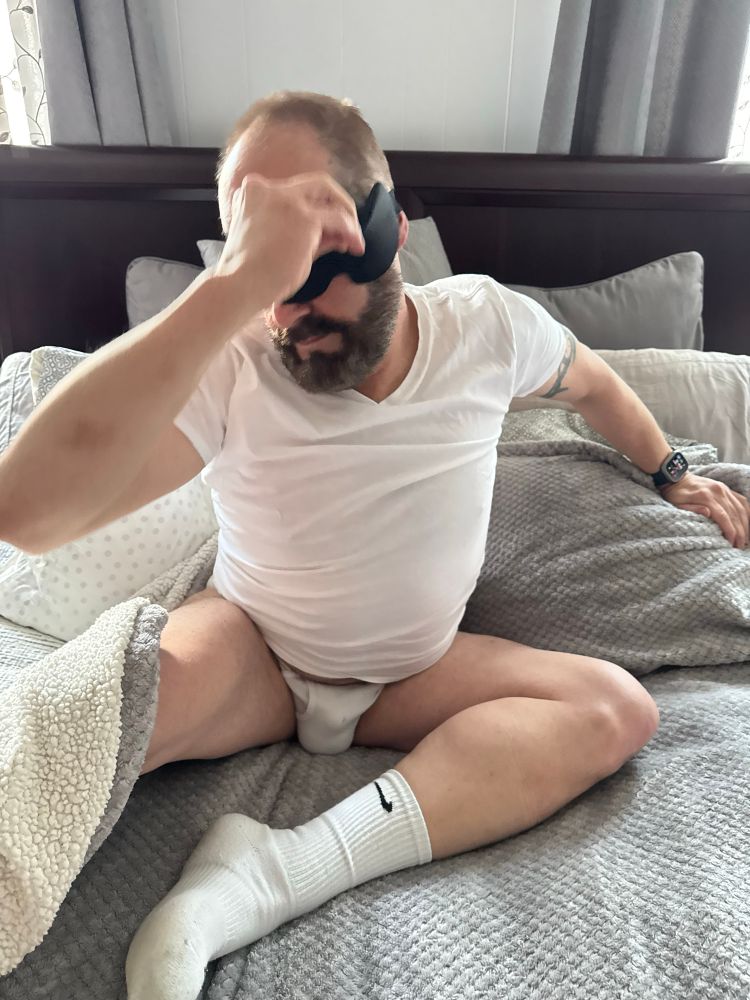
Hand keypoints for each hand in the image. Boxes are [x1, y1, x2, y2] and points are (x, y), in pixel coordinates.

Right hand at [213, 172, 364, 312]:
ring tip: (355, 242)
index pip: (294, 191)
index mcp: (252, 192)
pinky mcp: (304, 218)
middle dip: (338, 201)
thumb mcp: (275, 245)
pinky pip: (338, 219)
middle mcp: (268, 188)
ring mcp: (286, 200)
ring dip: (347, 218)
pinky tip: (355, 247)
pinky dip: (351, 231)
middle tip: (349, 224)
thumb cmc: (250, 275)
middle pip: (316, 183)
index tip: (326, 230)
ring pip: (329, 195)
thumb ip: (303, 234)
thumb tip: (336, 234)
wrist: (239, 286)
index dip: (315, 207)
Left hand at [660, 472, 749, 547]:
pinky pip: (741, 500)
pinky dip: (747, 512)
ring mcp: (724, 488)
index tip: (732, 543)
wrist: (677, 478)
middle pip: (735, 514)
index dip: (730, 531)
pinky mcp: (726, 488)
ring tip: (745, 538)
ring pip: (741, 508)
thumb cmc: (675, 495)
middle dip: (740, 532)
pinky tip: (747, 523)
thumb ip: (692, 509)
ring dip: (745, 524)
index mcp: (705, 497)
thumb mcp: (677, 504)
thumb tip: (708, 513)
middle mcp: (718, 491)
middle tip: (740, 545)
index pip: (723, 516)